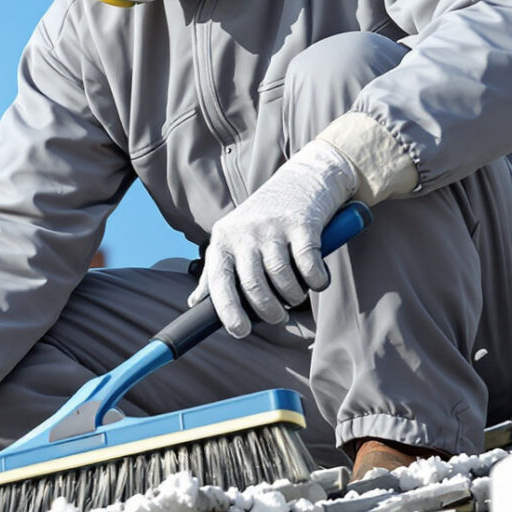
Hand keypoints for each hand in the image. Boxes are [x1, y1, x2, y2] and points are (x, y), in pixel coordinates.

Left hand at [197, 138, 359, 338]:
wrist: (302, 180)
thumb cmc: (263, 220)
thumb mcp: (233, 240)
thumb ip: (215, 272)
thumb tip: (194, 303)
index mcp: (222, 240)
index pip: (218, 282)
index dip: (228, 311)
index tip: (240, 331)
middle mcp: (244, 233)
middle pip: (253, 285)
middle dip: (268, 311)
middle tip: (277, 317)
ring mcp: (273, 227)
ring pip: (281, 278)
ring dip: (292, 297)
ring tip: (294, 296)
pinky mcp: (302, 224)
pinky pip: (309, 265)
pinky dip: (316, 280)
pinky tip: (316, 281)